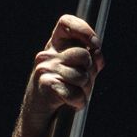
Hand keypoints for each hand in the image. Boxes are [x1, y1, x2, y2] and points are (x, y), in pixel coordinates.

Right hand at [22, 14, 103, 128]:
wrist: (38, 113)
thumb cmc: (61, 89)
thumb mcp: (77, 71)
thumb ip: (90, 61)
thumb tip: (97, 54)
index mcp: (55, 45)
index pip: (66, 23)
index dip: (83, 29)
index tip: (94, 44)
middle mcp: (48, 54)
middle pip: (83, 55)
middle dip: (90, 72)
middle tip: (82, 83)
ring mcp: (45, 69)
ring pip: (82, 76)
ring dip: (85, 89)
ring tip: (76, 93)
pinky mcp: (46, 85)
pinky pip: (75, 93)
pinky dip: (79, 101)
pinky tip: (72, 103)